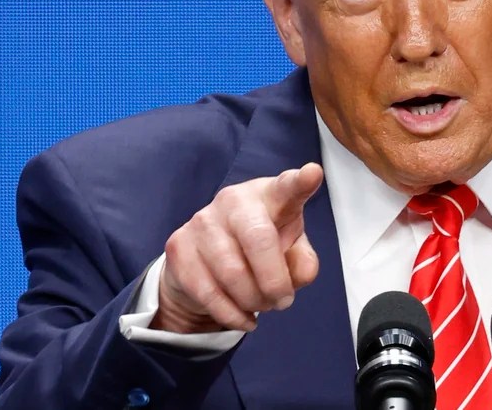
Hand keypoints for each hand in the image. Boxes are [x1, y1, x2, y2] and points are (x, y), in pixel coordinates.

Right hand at [151, 163, 323, 333]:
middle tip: (283, 301)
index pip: (287, 186)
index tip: (312, 174)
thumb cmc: (261, 247)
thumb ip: (303, 262)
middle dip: (275, 281)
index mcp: (270, 194)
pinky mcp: (179, 247)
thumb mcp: (290, 250)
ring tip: (262, 304)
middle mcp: (234, 200)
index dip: (300, 182)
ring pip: (232, 273)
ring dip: (253, 301)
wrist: (206, 259)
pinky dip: (232, 314)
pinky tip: (244, 318)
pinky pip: (209, 292)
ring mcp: (202, 221)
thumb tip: (299, 275)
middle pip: (259, 240)